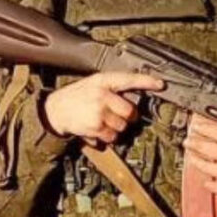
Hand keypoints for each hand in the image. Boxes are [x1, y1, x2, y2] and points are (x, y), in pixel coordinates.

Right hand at [42, 72, 164, 143]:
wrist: (55, 109)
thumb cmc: (77, 96)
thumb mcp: (93, 84)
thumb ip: (112, 88)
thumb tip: (134, 99)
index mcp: (103, 81)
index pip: (129, 79)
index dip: (147, 81)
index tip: (161, 84)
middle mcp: (102, 95)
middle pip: (130, 111)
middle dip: (127, 116)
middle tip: (116, 114)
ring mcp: (100, 112)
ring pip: (122, 126)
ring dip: (115, 127)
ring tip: (101, 121)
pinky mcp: (96, 127)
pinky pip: (112, 136)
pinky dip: (106, 136)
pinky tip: (96, 128)